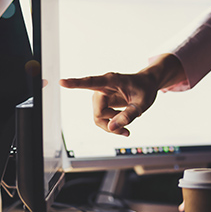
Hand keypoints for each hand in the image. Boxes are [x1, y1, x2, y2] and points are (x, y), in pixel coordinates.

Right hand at [60, 54, 184, 135]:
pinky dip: (112, 125)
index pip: (91, 82)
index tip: (62, 82)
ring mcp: (101, 95)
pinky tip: (123, 127)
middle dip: (110, 124)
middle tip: (126, 131)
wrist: (148, 84)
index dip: (75, 83)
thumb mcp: (142, 104)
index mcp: (111, 80)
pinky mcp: (103, 102)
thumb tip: (111, 128)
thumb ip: (128, 115)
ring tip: (126, 128)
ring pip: (98, 117)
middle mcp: (102, 87)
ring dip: (111, 125)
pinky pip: (102, 118)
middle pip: (98, 112)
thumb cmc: (145, 89)